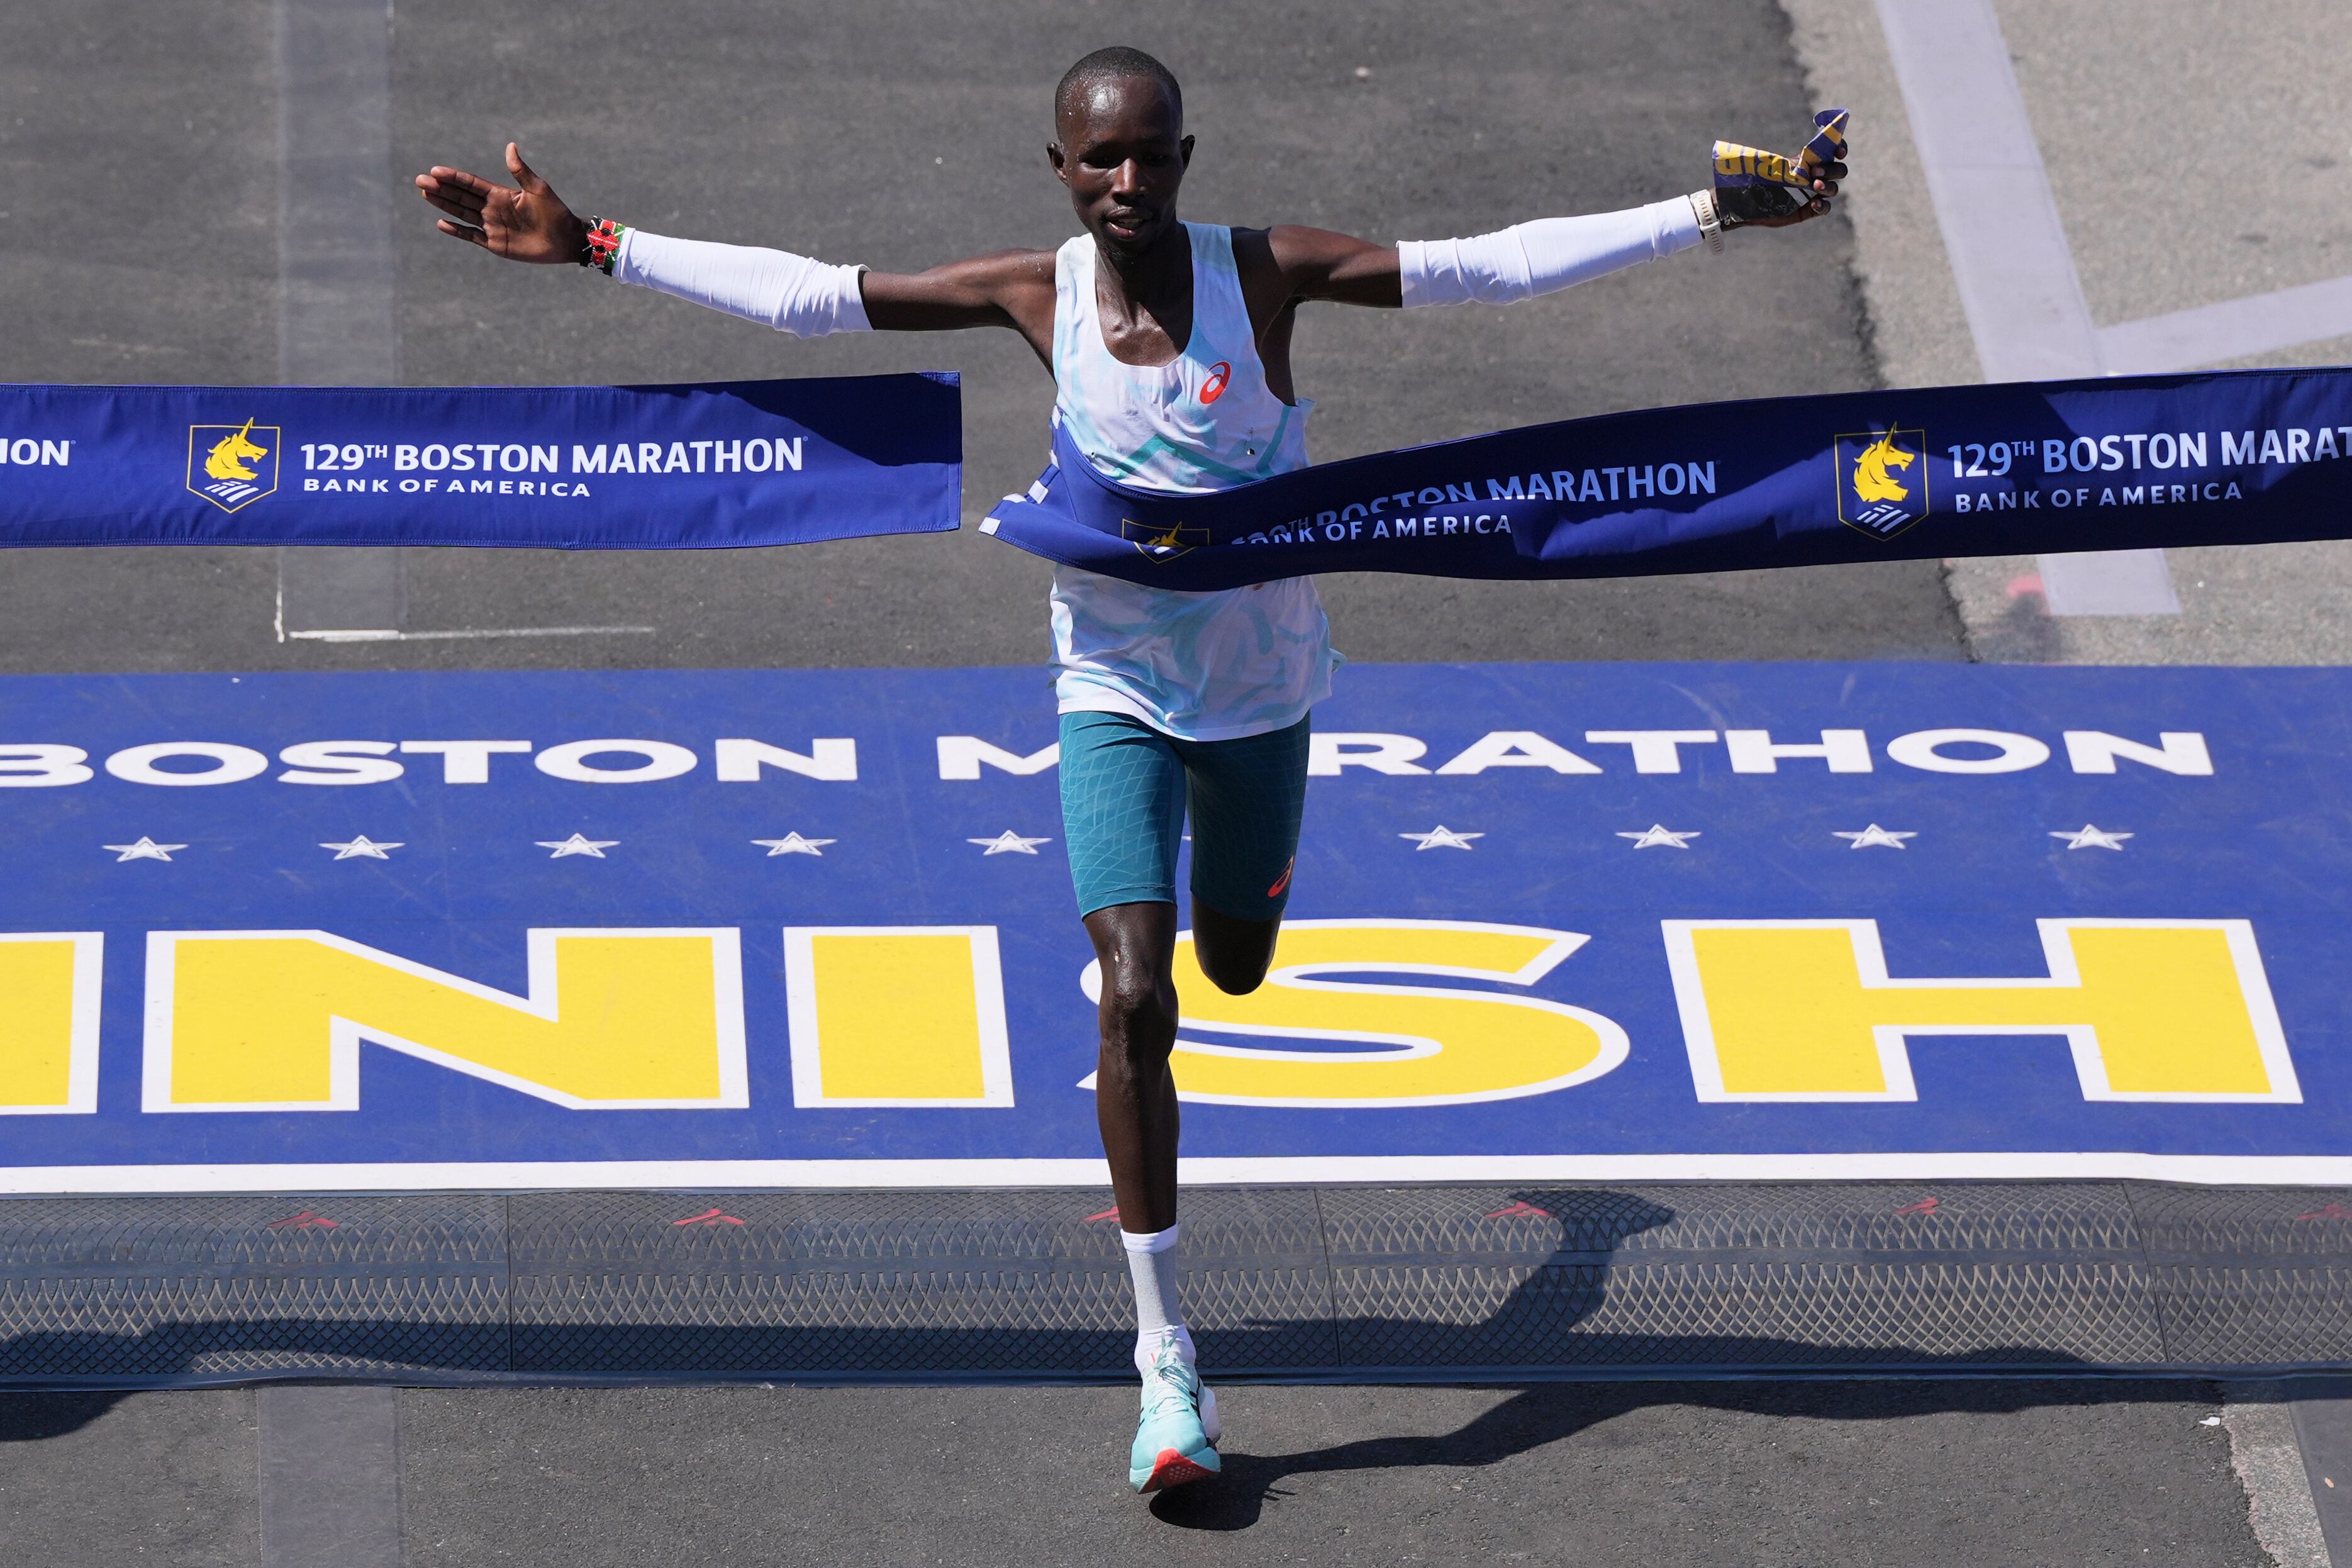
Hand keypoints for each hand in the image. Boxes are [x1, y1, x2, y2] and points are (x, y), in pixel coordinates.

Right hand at [413, 143, 586, 262]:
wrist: (566, 239)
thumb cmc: (556, 213)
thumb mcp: (538, 189)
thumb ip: (521, 170)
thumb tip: (510, 146)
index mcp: (500, 194)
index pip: (471, 183)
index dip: (453, 177)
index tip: (435, 170)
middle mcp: (492, 209)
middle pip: (461, 196)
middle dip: (441, 188)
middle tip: (419, 180)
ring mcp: (492, 226)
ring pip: (461, 213)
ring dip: (443, 204)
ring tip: (424, 193)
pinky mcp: (495, 244)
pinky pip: (471, 236)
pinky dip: (456, 230)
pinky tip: (441, 223)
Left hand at [1719, 156, 1847, 229]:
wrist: (1747, 201)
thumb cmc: (1757, 178)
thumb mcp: (1772, 165)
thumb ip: (1787, 158)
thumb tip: (1797, 154)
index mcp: (1809, 160)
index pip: (1832, 151)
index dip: (1840, 148)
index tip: (1838, 151)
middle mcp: (1815, 175)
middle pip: (1838, 170)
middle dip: (1832, 170)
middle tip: (1816, 172)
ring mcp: (1813, 193)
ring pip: (1833, 188)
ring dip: (1828, 186)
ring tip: (1815, 186)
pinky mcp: (1809, 210)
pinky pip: (1824, 208)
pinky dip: (1823, 206)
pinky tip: (1814, 204)